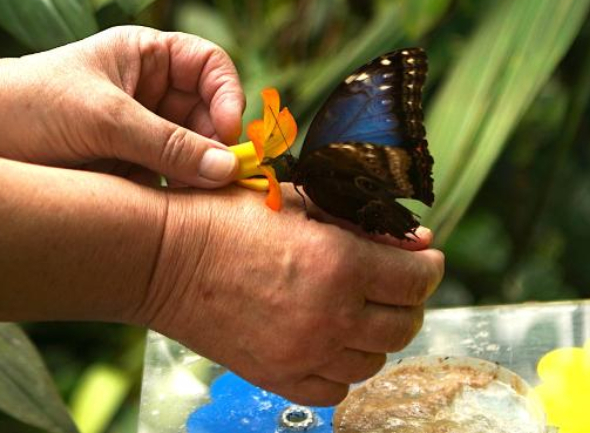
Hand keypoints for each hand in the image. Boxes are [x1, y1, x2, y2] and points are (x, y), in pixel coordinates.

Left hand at [0, 26, 245, 186]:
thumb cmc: (30, 104)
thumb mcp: (103, 118)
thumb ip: (166, 144)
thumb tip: (227, 168)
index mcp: (146, 55)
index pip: (210, 66)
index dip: (227, 96)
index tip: (228, 133)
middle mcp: (149, 90)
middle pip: (208, 114)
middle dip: (215, 145)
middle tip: (218, 181)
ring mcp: (138, 130)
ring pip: (190, 152)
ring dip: (196, 175)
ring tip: (194, 200)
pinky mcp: (125, 167)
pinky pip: (166, 180)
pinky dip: (175, 195)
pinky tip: (173, 213)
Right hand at [134, 184, 444, 406]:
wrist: (161, 257)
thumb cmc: (222, 217)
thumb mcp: (295, 200)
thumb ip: (358, 220)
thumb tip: (416, 241)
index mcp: (338, 262)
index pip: (417, 278)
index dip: (428, 265)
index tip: (422, 258)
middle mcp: (330, 315)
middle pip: (405, 324)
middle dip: (408, 300)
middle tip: (393, 283)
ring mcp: (304, 352)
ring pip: (374, 361)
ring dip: (375, 334)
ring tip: (355, 309)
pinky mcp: (278, 377)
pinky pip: (335, 389)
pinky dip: (342, 369)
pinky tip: (328, 340)